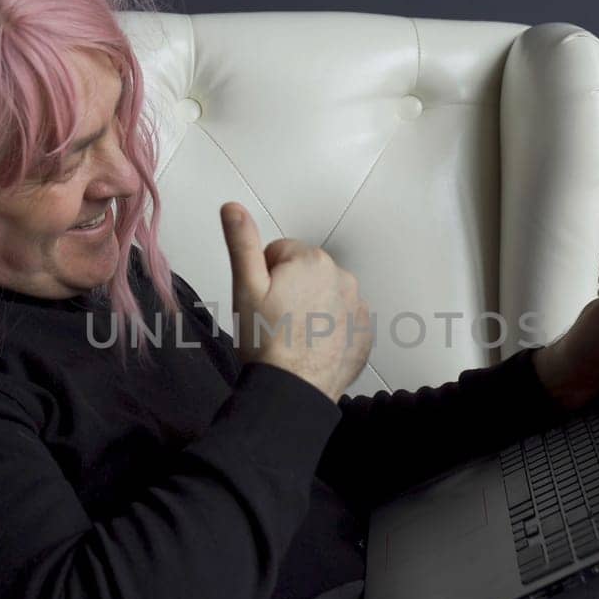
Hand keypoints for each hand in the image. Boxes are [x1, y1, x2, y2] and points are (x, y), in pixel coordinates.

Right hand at [220, 202, 373, 402]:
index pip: (280, 251)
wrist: (293, 390)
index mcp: (312, 260)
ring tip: (292, 334)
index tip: (262, 300)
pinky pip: (343, 319)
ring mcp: (358, 306)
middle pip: (305, 271)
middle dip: (290, 288)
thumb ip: (242, 243)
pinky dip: (330, 328)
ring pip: (325, 294)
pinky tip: (311, 345)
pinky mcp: (364, 332)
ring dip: (311, 307)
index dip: (264, 275)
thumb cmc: (267, 342)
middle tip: (275, 318)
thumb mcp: (245, 287)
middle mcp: (343, 277)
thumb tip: (233, 208)